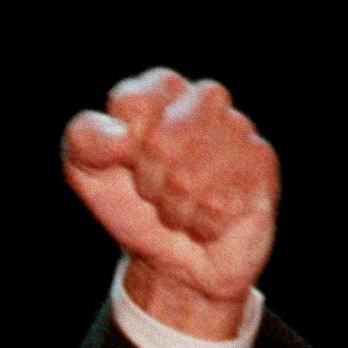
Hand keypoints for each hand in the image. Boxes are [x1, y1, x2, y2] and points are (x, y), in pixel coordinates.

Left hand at [63, 69, 277, 339]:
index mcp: (160, 90)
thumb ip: (85, 139)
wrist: (174, 258)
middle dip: (149, 182)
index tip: (126, 161)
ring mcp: (238, 129)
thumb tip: (120, 136)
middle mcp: (203, 99)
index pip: (132, 102)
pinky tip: (207, 219)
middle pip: (161, 142)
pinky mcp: (262, 164)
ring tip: (181, 207)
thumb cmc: (132, 204)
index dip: (121, 147)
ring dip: (175, 208)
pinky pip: (220, 202)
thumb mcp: (87, 171)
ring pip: (189, 177)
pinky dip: (202, 224)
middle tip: (155, 191)